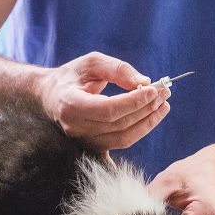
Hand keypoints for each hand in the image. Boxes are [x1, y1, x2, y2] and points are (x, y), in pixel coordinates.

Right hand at [39, 52, 169, 151]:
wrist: (50, 96)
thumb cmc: (72, 76)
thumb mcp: (91, 62)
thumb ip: (117, 69)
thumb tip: (144, 82)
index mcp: (71, 104)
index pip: (109, 109)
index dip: (134, 101)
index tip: (154, 89)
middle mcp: (75, 127)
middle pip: (119, 124)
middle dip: (146, 109)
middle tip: (164, 93)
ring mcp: (83, 141)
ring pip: (123, 139)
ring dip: (147, 123)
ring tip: (162, 106)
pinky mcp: (91, 148)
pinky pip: (118, 151)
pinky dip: (134, 142)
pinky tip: (150, 129)